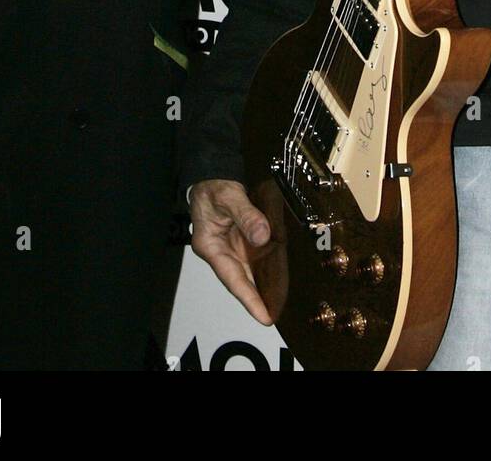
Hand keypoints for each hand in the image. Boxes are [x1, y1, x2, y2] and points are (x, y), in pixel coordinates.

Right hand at [189, 179, 272, 324]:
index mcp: (210, 246)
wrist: (212, 175)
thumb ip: (247, 215)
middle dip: (257, 299)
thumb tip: (262, 237)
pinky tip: (277, 277)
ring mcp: (230, 248)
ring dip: (262, 286)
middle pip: (240, 280)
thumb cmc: (214, 186)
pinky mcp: (239, 241)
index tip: (263, 316)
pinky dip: (264, 268)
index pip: (232, 279)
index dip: (249, 299)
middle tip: (275, 316)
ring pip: (248, 272)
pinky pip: (253, 258)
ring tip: (280, 303)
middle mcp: (220, 251)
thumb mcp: (229, 197)